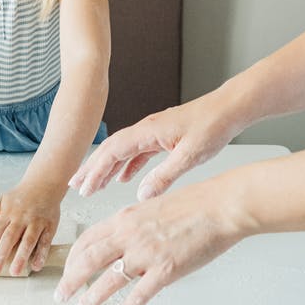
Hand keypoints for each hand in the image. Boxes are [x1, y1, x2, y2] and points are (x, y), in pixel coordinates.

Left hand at [0, 183, 60, 276]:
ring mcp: (36, 222)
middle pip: (10, 238)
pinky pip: (45, 241)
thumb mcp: (3, 199)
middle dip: (1, 255)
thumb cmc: (21, 195)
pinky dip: (41, 254)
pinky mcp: (49, 226)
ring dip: (21, 257)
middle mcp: (21, 218)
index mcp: (8, 214)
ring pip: (28, 241)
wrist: (45, 183)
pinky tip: (36, 266)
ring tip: (14, 272)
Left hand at [54, 176, 244, 304]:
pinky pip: (140, 294)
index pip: (88, 239)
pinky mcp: (166, 270)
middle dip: (70, 280)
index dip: (72, 258)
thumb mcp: (152, 208)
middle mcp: (130, 235)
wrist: (219, 207)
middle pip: (88, 260)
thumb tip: (122, 239)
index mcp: (125, 218)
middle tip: (60, 296)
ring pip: (108, 279)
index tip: (66, 270)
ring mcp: (146, 253)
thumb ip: (134, 225)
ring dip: (90, 298)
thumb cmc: (192, 205)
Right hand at [69, 93, 240, 202]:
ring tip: (93, 184)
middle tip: (75, 186)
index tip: (84, 187)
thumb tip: (141, 195)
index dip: (96, 170)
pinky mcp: (163, 137)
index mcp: (148, 131)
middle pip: (110, 149)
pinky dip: (126, 166)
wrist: (228, 109)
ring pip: (122, 151)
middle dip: (91, 168)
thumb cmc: (212, 126)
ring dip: (106, 167)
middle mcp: (146, 129)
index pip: (113, 151)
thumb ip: (164, 176)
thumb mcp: (189, 156)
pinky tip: (125, 179)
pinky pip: (137, 152)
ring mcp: (154, 133)